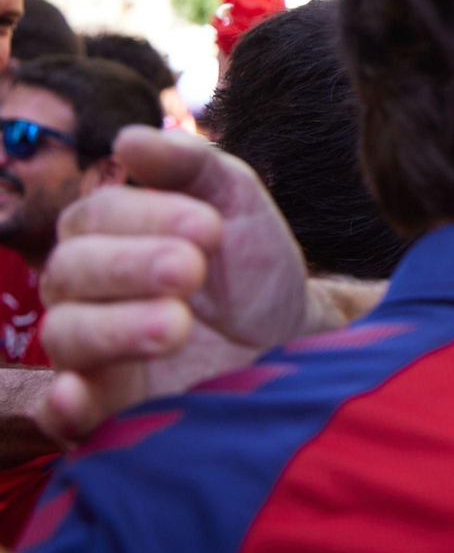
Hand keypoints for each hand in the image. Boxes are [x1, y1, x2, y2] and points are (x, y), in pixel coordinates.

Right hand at [35, 127, 317, 440]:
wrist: (294, 336)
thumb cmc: (253, 265)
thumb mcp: (236, 202)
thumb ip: (191, 165)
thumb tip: (129, 139)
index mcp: (108, 236)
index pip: (95, 217)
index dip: (146, 216)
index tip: (210, 227)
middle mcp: (88, 293)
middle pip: (71, 272)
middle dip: (131, 266)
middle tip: (193, 269)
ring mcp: (95, 353)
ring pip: (66, 335)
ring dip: (116, 326)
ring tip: (178, 324)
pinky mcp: (111, 410)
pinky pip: (60, 414)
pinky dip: (62, 406)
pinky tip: (79, 395)